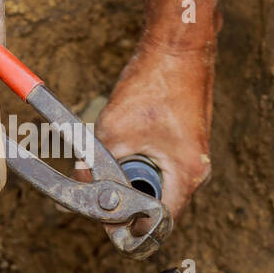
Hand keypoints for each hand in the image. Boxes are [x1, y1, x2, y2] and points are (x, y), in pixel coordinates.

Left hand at [95, 40, 213, 220]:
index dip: (131, 226)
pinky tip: (125, 137)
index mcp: (186, 175)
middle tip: (100, 182)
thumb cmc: (155, 84)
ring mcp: (194, 156)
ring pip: (154, 183)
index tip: (108, 219)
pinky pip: (159, 164)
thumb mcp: (113, 132)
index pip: (160, 224)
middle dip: (125, 197)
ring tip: (114, 150)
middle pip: (155, 204)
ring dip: (129, 175)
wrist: (179, 46)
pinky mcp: (186, 142)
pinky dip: (137, 158)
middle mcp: (196, 171)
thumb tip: (77, 191)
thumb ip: (95, 169)